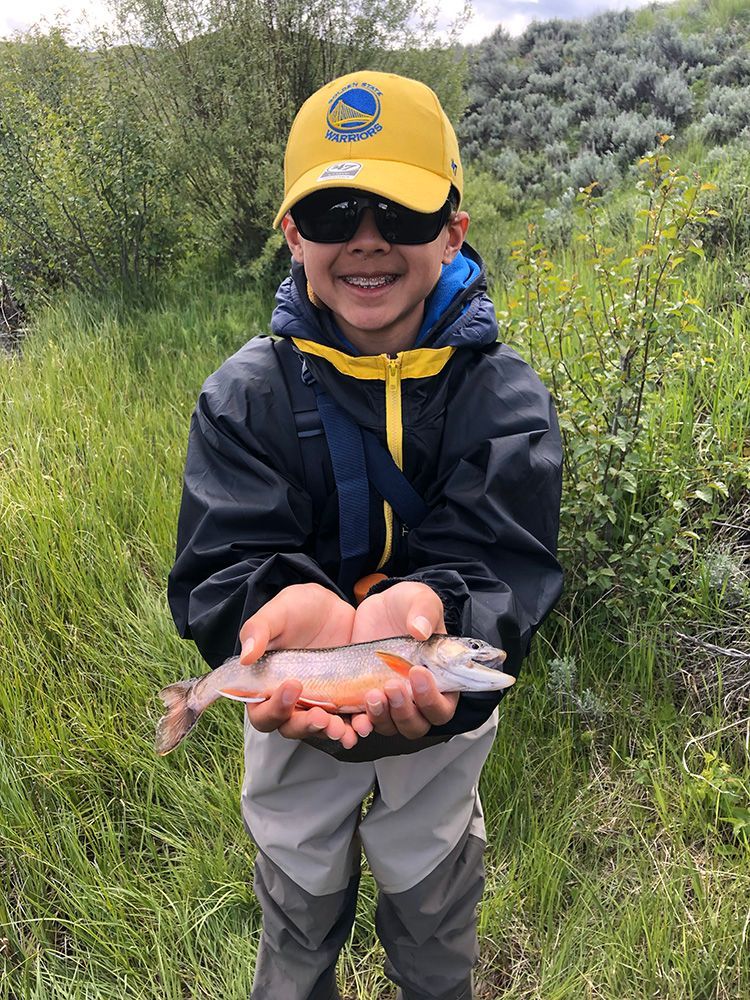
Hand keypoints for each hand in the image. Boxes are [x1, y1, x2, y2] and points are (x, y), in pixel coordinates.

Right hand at [239, 584, 361, 748]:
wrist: (335, 607)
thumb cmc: (298, 609)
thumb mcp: (279, 611)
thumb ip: (259, 630)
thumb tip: (245, 658)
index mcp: (266, 686)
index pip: (262, 712)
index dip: (275, 708)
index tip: (293, 686)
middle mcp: (291, 702)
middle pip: (292, 727)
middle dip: (306, 726)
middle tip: (322, 717)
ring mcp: (319, 704)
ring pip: (322, 730)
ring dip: (332, 732)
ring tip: (344, 727)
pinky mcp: (345, 701)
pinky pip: (349, 721)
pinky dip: (356, 725)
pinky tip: (364, 722)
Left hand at [348, 582, 458, 739]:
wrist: (375, 608)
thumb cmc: (406, 606)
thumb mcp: (418, 598)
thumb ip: (425, 611)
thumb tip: (421, 629)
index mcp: (440, 680)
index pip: (443, 707)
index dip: (432, 699)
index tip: (417, 673)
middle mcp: (417, 698)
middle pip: (417, 724)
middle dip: (405, 711)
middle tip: (393, 686)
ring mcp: (391, 701)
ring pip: (392, 726)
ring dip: (383, 717)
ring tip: (372, 694)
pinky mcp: (367, 699)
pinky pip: (366, 721)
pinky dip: (361, 721)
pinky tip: (356, 710)